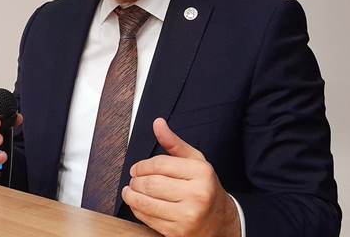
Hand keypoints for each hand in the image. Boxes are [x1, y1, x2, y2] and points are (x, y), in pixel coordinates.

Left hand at [121, 118, 240, 236]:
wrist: (221, 221)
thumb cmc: (205, 187)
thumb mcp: (195, 161)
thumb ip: (174, 143)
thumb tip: (157, 123)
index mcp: (201, 173)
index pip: (160, 164)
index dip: (142, 165)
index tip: (135, 168)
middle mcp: (197, 195)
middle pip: (151, 184)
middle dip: (135, 181)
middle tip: (132, 179)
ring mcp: (187, 216)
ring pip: (146, 203)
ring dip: (131, 196)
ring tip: (129, 191)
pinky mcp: (178, 233)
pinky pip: (148, 219)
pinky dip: (138, 210)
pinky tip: (137, 204)